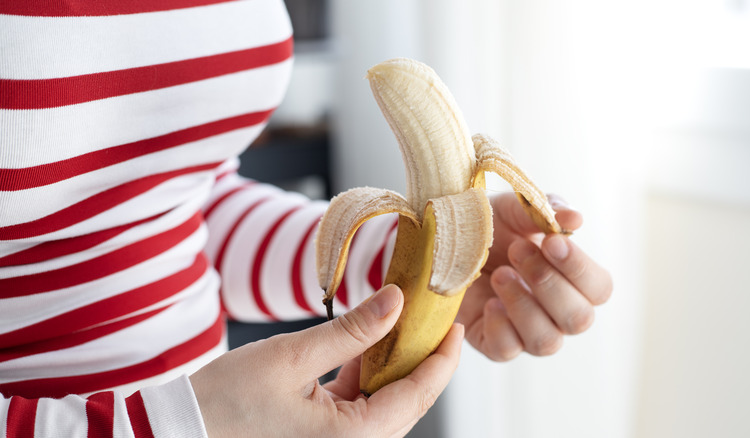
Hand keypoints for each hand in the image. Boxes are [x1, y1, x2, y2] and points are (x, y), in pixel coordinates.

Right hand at [191, 285, 463, 437]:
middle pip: (406, 401)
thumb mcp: (293, 356)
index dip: (441, 359)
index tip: (452, 326)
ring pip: (385, 402)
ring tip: (401, 323)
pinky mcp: (322, 434)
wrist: (184, 430)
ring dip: (394, 364)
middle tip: (431, 319)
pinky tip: (367, 342)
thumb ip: (351, 330)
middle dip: (422, 359)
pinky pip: (360, 405)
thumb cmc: (226, 402)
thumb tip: (395, 301)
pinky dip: (367, 374)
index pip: (416, 395)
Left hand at [457, 193, 611, 360]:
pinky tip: (488, 301)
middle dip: (548, 282)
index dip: (579, 268)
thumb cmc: (490, 226)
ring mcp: (528, 334)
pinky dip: (499, 325)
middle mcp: (558, 313)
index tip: (551, 242)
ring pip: (547, 341)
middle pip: (579, 319)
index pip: (599, 288)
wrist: (444, 242)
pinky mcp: (495, 344)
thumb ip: (545, 210)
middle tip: (517, 250)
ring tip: (499, 274)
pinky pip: (508, 350)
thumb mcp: (514, 209)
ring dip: (523, 304)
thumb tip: (575, 218)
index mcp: (574, 281)